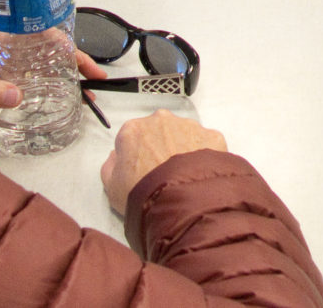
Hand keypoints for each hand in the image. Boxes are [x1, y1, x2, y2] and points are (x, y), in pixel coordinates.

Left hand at [0, 44, 105, 119]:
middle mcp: (6, 49)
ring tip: (84, 94)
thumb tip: (20, 96)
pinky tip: (56, 99)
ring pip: (43, 63)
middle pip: (50, 49)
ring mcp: (3, 64)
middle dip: (75, 63)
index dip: (70, 49)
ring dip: (65, 75)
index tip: (87, 68)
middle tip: (95, 83)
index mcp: (1, 41)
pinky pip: (31, 77)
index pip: (46, 35)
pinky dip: (50, 85)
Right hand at [101, 110, 229, 213]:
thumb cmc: (142, 194)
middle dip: (161, 147)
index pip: (132, 137)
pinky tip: (199, 174)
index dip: (137, 155)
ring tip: (183, 176)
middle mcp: (161, 120)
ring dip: (183, 149)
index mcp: (133, 130)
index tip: (142, 170)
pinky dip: (205, 156)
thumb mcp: (111, 187)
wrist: (179, 202)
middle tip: (163, 173)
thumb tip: (116, 156)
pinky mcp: (212, 135)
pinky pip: (207, 143)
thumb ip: (110, 166)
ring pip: (184, 134)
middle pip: (159, 131)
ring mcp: (189, 126)